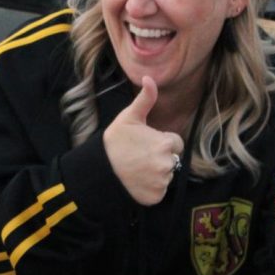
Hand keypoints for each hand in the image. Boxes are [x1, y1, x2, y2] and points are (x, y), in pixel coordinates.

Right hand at [103, 77, 184, 205]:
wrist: (99, 170)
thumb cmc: (115, 141)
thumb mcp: (129, 117)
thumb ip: (145, 99)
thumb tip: (149, 77)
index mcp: (166, 144)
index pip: (175, 143)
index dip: (161, 142)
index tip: (145, 144)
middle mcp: (167, 164)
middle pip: (172, 160)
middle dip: (160, 158)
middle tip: (139, 157)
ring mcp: (161, 183)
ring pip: (165, 176)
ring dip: (155, 173)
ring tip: (136, 169)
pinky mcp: (155, 198)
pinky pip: (159, 191)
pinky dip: (150, 188)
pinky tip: (136, 182)